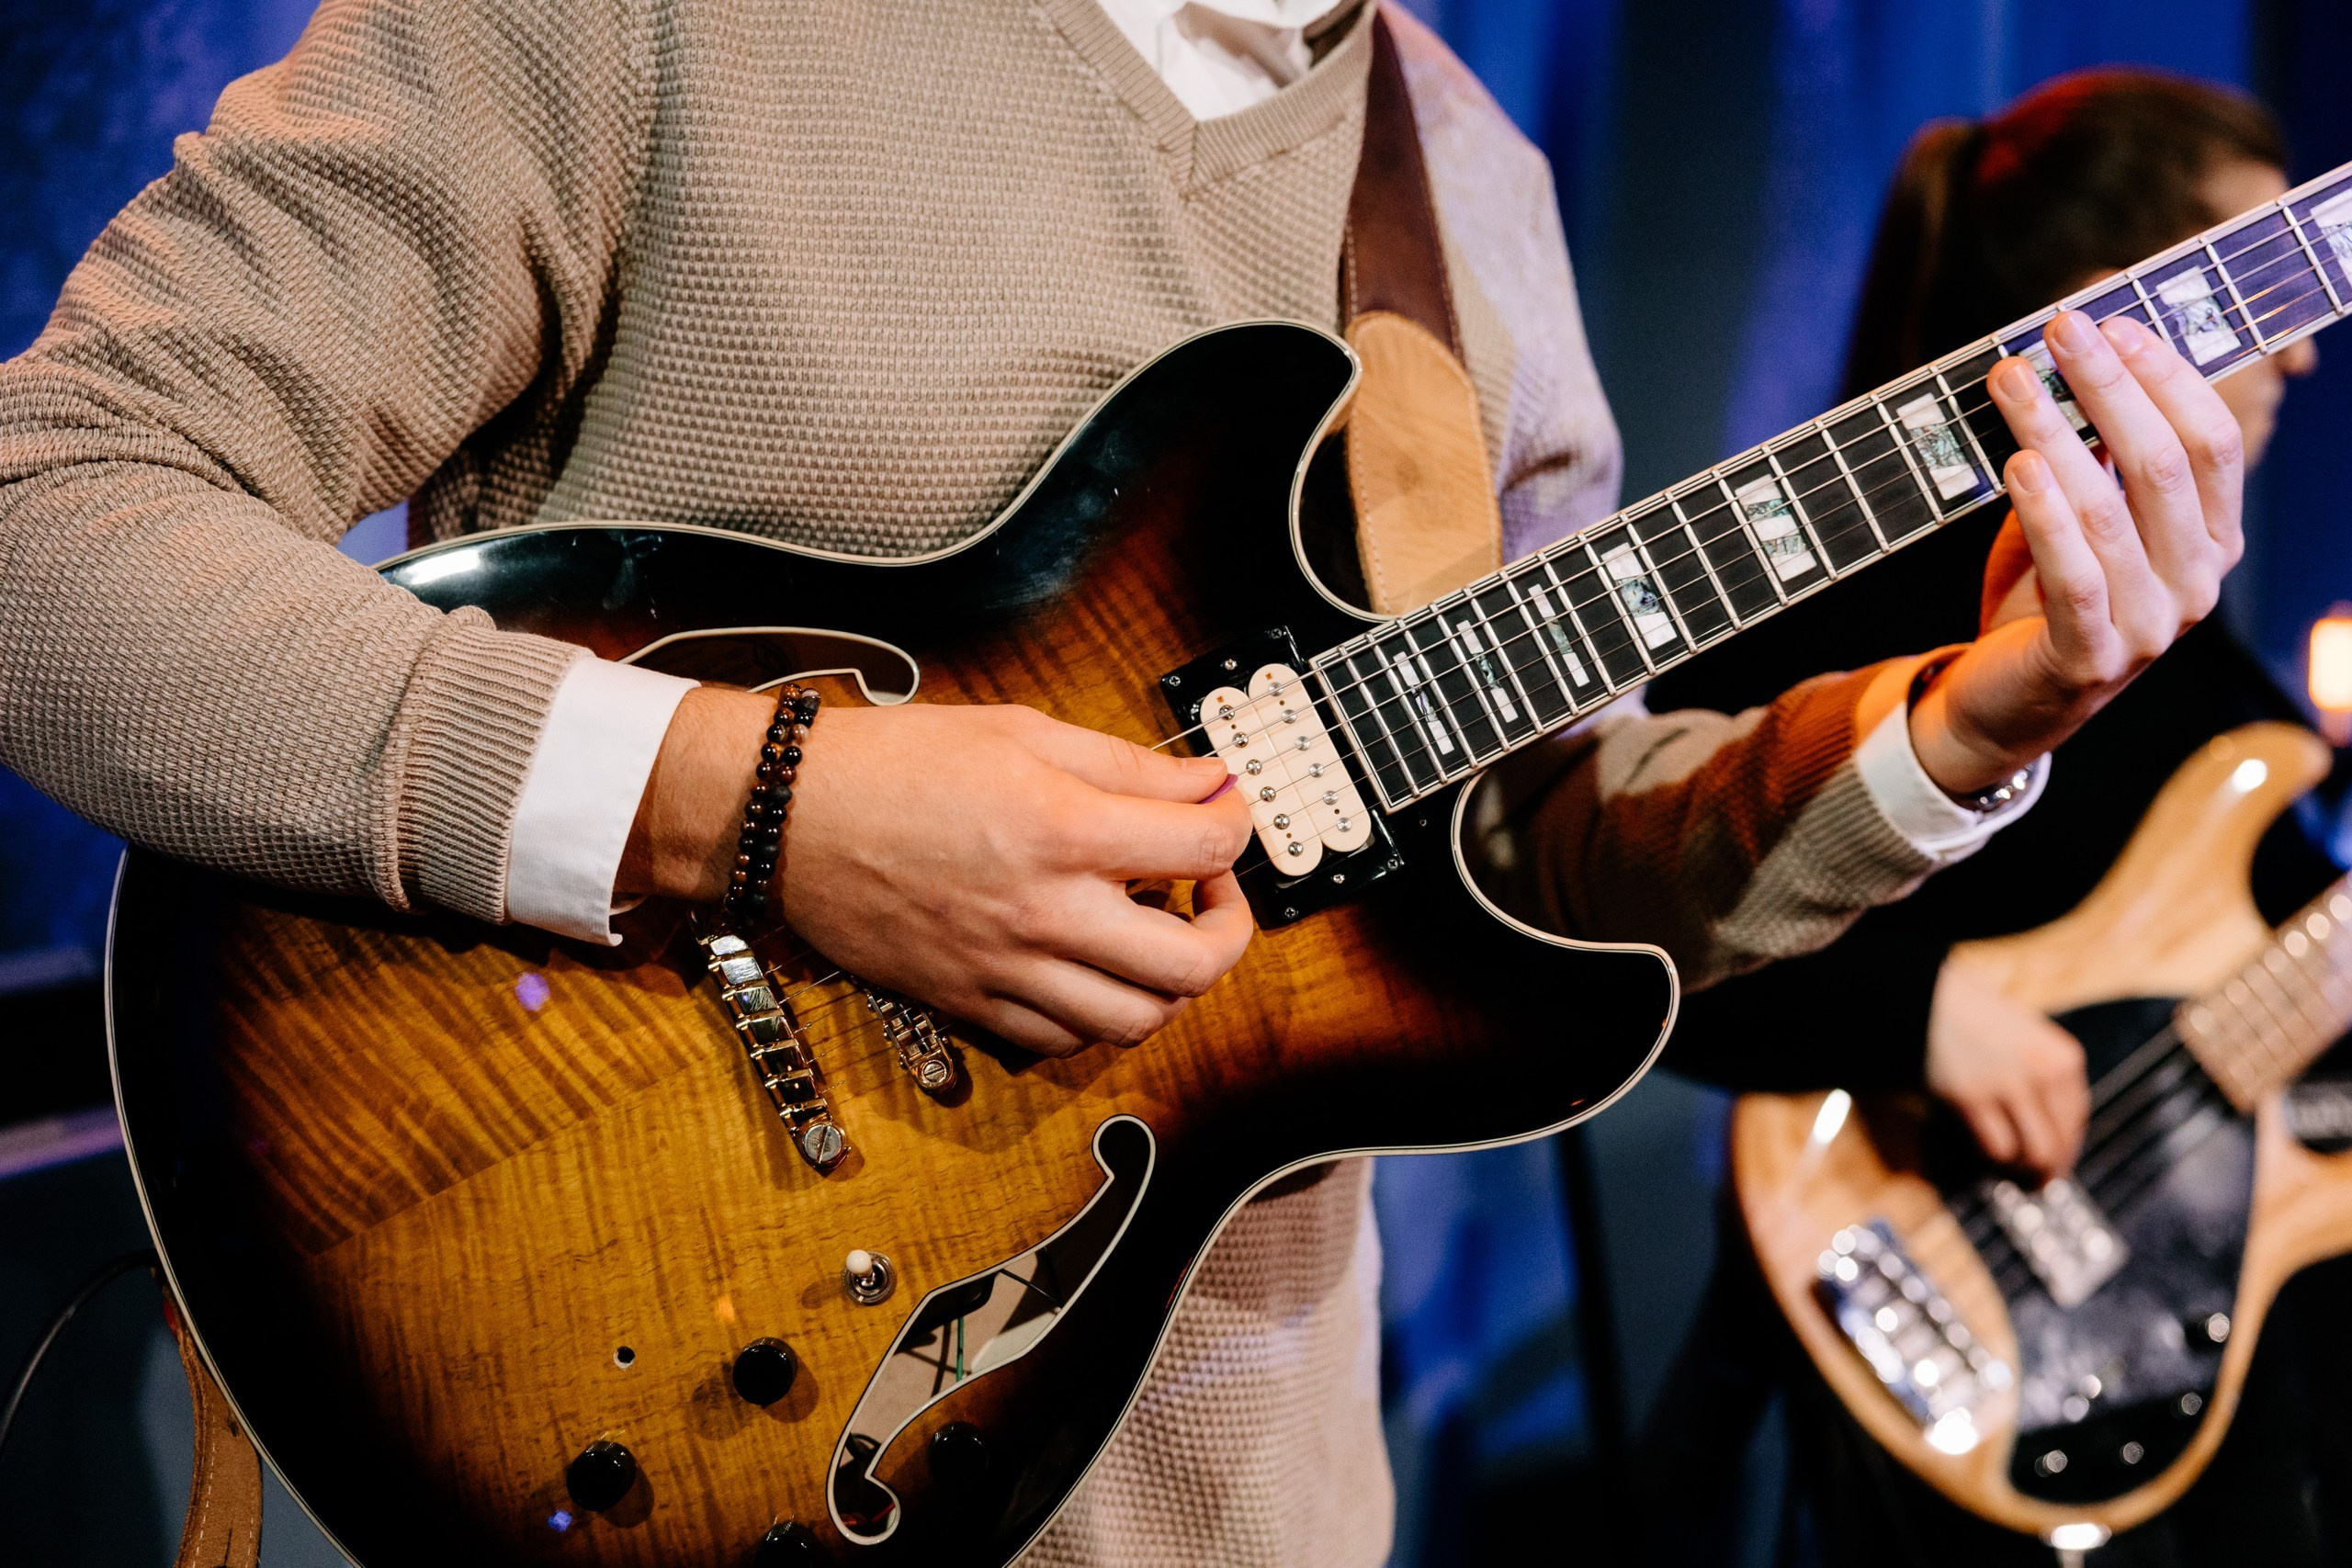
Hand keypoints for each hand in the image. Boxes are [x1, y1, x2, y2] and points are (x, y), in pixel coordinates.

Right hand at [621, 689, 1255, 1055]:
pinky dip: (1099, 1015)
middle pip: (1193, 964)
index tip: (1224, 811)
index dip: (1236, 825)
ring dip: (1169, 983)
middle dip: (1230, 928)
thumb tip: (1209, 785)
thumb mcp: (1023, 730)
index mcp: (1063, 827)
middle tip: (1211, 892)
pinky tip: (1093, 968)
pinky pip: (1063, 1040)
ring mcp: (1006, 967)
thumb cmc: (899, 762)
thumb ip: (1127, 765)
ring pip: (1137, 1020)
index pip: (1205, 847)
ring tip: (1154, 934)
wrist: (788, 816)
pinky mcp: (970, 1000)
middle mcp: (1044, 911)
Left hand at [1908, 310, 2243, 794]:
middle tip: (2059, 331)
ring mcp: (2151, 625)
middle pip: (2165, 463)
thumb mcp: (2079, 520)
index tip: (2111, 322)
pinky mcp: (2092, 658)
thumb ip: (2091, 459)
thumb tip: (2075, 361)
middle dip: (2110, 386)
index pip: (2211, 442)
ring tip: (2012, 382)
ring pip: (2113, 510)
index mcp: (2210, 539)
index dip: (2165, 376)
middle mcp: (2197, 581)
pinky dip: (2046, 513)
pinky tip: (2018, 465)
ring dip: (2057, 433)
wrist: (2004, 704)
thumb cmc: (2044, 597)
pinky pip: (2076, 574)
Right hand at [1926, 956, 2088, 1178]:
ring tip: (2013, 1170)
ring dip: (2023, 1169)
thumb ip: (2046, 1075)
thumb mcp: (2029, 1037)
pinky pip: (1997, 1146)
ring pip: (2033, 1153)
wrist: (1930, 997)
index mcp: (2063, 1056)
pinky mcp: (1972, 1098)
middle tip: (2038, 1183)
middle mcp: (2044, 1073)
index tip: (2058, 1162)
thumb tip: (2053, 1128)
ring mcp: (2008, 1086)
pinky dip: (1995, 1157)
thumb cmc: (1976, 1016)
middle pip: (2059, 1143)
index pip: (2078, 1119)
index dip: (2068, 1147)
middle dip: (2049, 1169)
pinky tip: (1988, 1152)